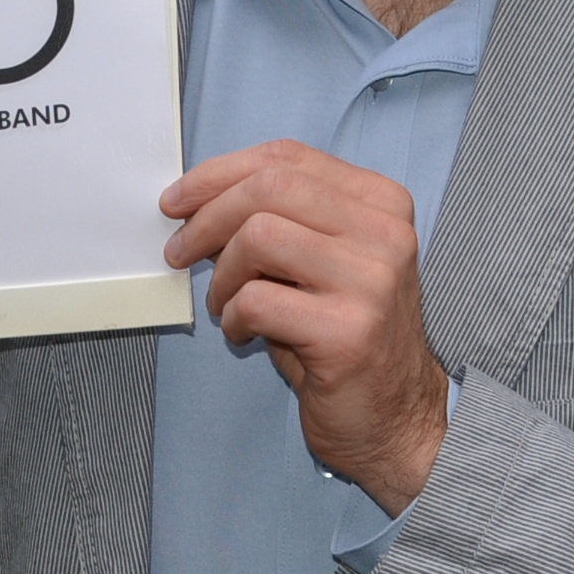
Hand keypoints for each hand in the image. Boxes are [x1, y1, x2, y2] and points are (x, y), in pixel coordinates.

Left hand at [161, 141, 449, 514]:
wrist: (395, 416)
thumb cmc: (345, 337)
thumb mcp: (323, 263)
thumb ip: (282, 222)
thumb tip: (201, 202)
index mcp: (382, 203)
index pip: (289, 157)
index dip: (221, 172)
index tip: (179, 199)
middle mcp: (385, 233)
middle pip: (270, 187)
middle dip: (206, 216)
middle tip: (179, 249)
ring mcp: (371, 281)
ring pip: (258, 237)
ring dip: (221, 275)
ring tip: (224, 305)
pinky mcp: (347, 331)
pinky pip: (256, 301)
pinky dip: (231, 317)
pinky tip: (242, 335)